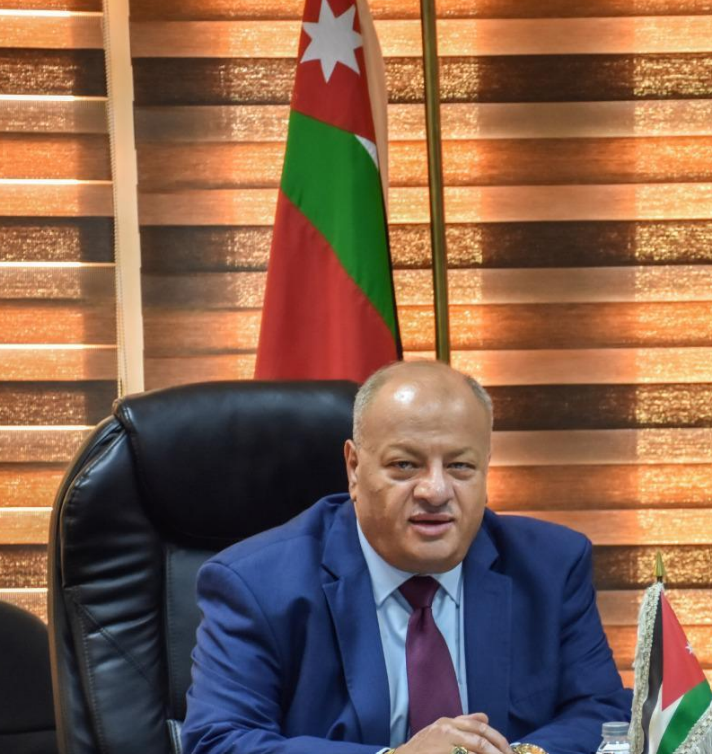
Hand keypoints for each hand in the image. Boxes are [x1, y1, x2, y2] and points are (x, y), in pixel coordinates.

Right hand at [396, 712, 514, 753]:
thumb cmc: (423, 748)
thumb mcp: (441, 730)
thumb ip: (463, 723)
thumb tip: (485, 718)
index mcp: (449, 722)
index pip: (479, 727)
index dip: (498, 740)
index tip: (509, 751)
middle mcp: (447, 730)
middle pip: (481, 739)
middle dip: (499, 750)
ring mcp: (445, 744)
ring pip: (477, 748)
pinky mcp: (445, 753)